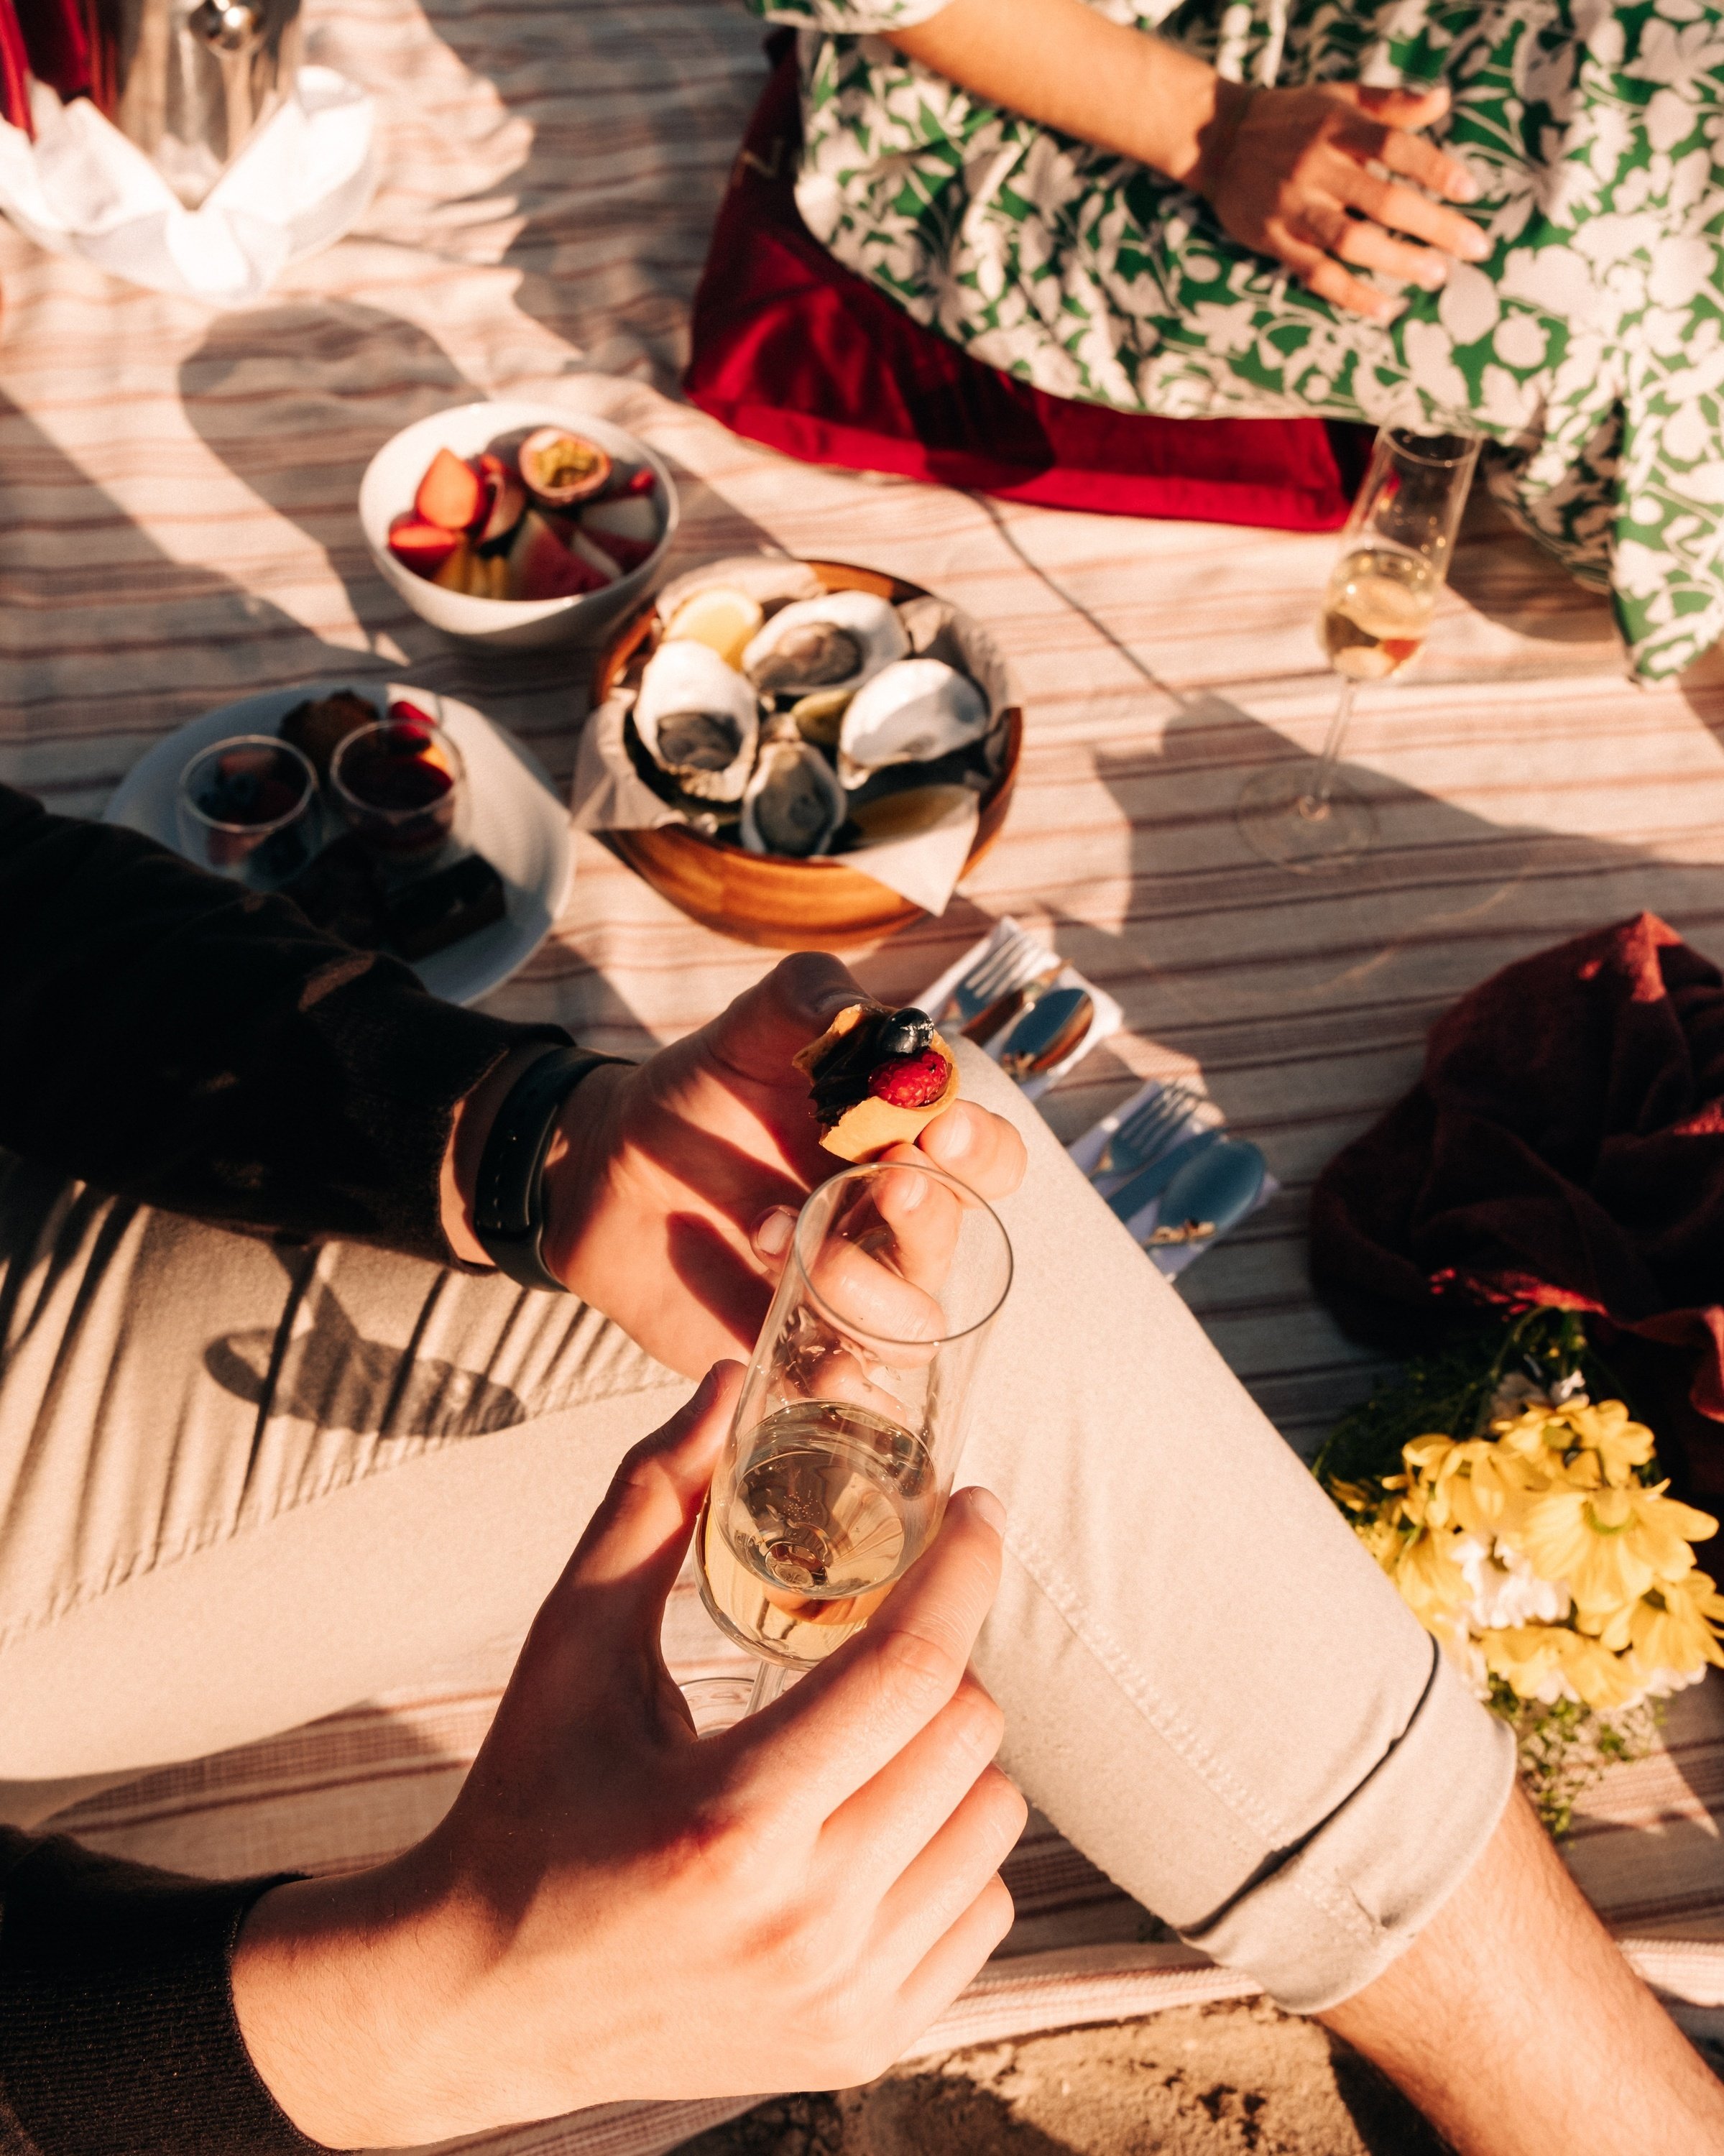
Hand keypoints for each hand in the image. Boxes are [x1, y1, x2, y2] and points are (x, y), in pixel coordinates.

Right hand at [233, 1367, 1023, 2145]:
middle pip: (967, 1734)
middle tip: (878, 1638)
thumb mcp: (568, 1644)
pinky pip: (985, 1906)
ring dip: (946, 1752)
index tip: (974, 1507)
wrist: (482, 1999)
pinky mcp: (862, 2043)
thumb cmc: (528, 1802)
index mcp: (728, 1817)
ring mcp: (841, 1997)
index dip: (962, 1565)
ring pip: (993, 1819)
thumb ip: (650, 1505)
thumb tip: (727, 1384)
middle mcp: (801, 1922)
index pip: (912, 1668)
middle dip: (938, 1657)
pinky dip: (947, 1847)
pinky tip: (868, 1828)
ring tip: (862, 1740)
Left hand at [539, 954, 1027, 1376]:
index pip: (987, 1161)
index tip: (936, 1128)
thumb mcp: (750, 1028)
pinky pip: (849, 1390)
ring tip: (777, 1240)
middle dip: (925, 1217)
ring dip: (865, 1291)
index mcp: (902, 1147)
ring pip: (911, 1325)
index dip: (980, 1150)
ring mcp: (850, 1298)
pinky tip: (805, 1351)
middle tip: (882, 1184)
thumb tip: (873, 1018)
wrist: (605, 1171)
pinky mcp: (798, 1354)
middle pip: (952, 1242)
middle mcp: (890, 1228)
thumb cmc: (698, 1092)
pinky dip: (842, 1381)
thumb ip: (812, 999)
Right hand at [1198, 82, 1487, 320]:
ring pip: (1351, 240)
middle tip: (1474, 247)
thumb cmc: (1293, 118)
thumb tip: (1444, 100)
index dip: (1435, 168)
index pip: (1394, 147)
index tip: (1470, 190)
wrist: (1219, 140)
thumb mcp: (1340, 98)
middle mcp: (1316, 168)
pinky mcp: (1274, 241)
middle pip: (1382, 200)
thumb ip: (1392, 102)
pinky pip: (1317, 274)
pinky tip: (1385, 308)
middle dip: (1432, 226)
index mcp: (1338, 128)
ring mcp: (1293, 208)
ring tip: (1437, 275)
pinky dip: (1352, 295)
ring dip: (1398, 261)